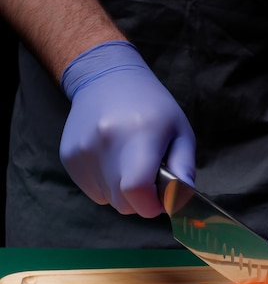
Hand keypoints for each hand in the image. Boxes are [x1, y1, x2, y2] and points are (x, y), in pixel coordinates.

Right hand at [60, 41, 195, 216]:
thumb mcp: (180, 132)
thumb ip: (184, 168)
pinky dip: (106, 185)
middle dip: (141, 200)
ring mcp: (83, 151)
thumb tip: (182, 200)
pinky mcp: (69, 157)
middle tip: (149, 177)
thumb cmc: (152, 107)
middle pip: (124, 203)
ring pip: (108, 200)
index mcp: (139, 136)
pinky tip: (112, 160)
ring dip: (122, 192)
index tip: (162, 199)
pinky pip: (92, 191)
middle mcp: (106, 144)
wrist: (106, 78)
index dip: (152, 205)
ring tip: (129, 162)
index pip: (137, 190)